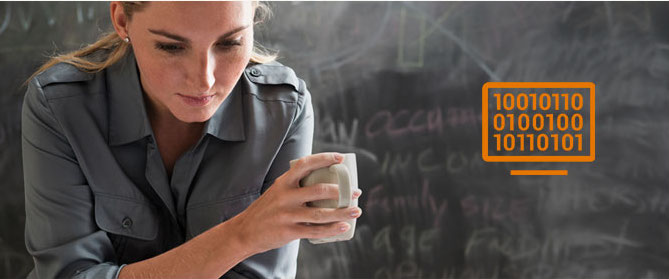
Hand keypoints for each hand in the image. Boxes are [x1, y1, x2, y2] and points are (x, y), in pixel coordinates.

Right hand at [227, 153, 362, 253]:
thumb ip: (296, 185)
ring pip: (321, 213)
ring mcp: (287, 214)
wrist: (245, 231)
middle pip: (318, 190)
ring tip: (356, 210)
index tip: (340, 158)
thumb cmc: (267, 210)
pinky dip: (332, 229)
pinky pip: (315, 230)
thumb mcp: (277, 191)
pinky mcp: (289, 231)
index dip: (324, 158)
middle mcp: (285, 196)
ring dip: (342, 212)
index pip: (305, 164)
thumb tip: (325, 182)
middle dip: (341, 191)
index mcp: (283, 182)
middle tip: (355, 192)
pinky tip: (344, 227)